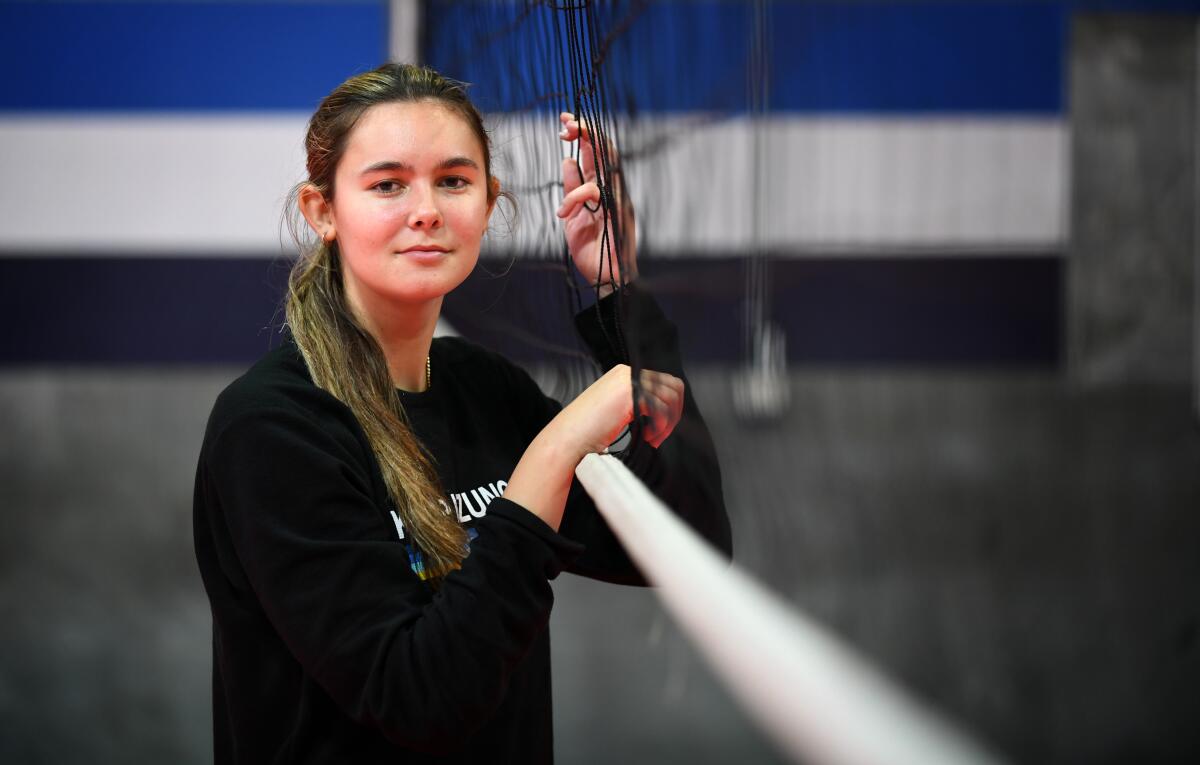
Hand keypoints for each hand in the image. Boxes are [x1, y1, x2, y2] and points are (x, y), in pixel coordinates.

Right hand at [505, 364, 682, 530]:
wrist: (567, 440)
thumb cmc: (587, 432)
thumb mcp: (617, 410)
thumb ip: (638, 404)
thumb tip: (666, 410)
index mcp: (625, 374)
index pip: (664, 383)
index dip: (668, 408)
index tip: (658, 430)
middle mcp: (628, 372)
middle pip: (673, 386)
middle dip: (672, 414)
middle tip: (658, 435)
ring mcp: (630, 381)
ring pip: (671, 398)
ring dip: (667, 423)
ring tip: (651, 438)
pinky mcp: (631, 394)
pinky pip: (662, 409)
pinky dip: (660, 427)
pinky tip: (646, 437)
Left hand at [556, 113, 637, 296]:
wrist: (605, 279)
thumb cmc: (592, 250)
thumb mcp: (574, 216)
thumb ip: (573, 190)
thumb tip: (568, 162)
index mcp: (602, 190)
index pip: (596, 155)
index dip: (583, 135)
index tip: (564, 123)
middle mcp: (613, 190)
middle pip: (605, 150)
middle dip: (586, 129)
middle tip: (566, 120)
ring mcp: (617, 200)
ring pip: (606, 161)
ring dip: (586, 142)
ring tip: (567, 132)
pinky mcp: (616, 213)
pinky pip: (596, 192)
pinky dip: (576, 196)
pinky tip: (564, 210)